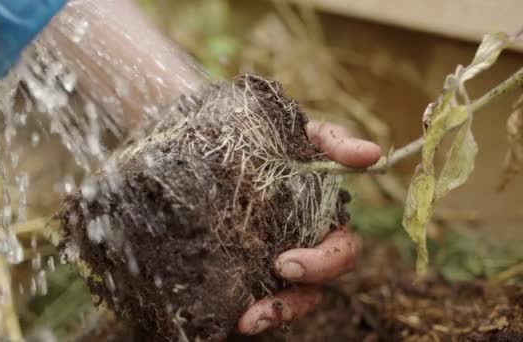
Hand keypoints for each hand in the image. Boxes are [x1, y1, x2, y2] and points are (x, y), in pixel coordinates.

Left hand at [237, 120, 381, 334]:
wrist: (216, 147)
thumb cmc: (269, 141)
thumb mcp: (301, 136)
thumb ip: (334, 142)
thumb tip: (374, 155)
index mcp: (323, 220)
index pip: (340, 251)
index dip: (323, 262)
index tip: (287, 263)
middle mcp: (307, 244)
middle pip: (320, 280)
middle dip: (305, 281)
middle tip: (279, 270)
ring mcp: (279, 256)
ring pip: (295, 297)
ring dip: (278, 311)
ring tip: (250, 321)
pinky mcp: (252, 265)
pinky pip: (260, 296)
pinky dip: (255, 310)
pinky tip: (237, 318)